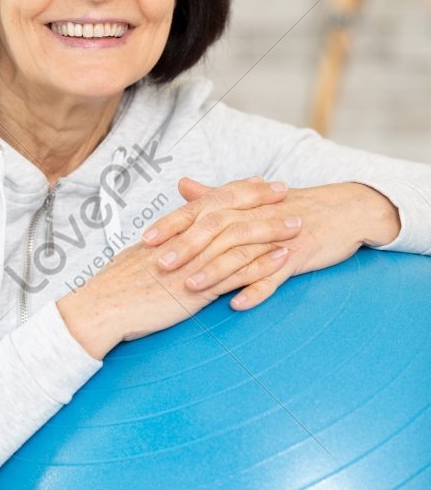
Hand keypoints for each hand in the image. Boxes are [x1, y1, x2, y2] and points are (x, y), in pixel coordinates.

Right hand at [57, 176, 293, 357]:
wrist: (101, 308)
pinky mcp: (197, 289)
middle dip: (261, 201)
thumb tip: (176, 236)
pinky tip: (282, 258)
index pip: (212, 201)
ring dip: (270, 230)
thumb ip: (164, 244)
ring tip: (297, 224)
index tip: (262, 182)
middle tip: (287, 191)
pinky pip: (236, 273)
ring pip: (238, 239)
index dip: (239, 190)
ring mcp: (193, 263)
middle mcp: (185, 240)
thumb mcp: (141, 257)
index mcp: (173, 231)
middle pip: (230, 212)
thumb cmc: (117, 287)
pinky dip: (262, 264)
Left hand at [141, 177, 400, 310]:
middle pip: (216, 229)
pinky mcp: (299, 255)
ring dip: (215, 271)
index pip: (201, 211)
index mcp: (242, 204)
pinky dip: (258, 289)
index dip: (173, 224)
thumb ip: (215, 195)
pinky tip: (238, 304)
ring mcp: (278, 237)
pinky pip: (276, 275)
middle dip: (187, 247)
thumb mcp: (253, 200)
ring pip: (242, 253)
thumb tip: (182, 185)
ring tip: (189, 288)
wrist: (344, 212)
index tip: (145, 239)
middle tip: (159, 265)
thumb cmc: (292, 208)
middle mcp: (256, 217)